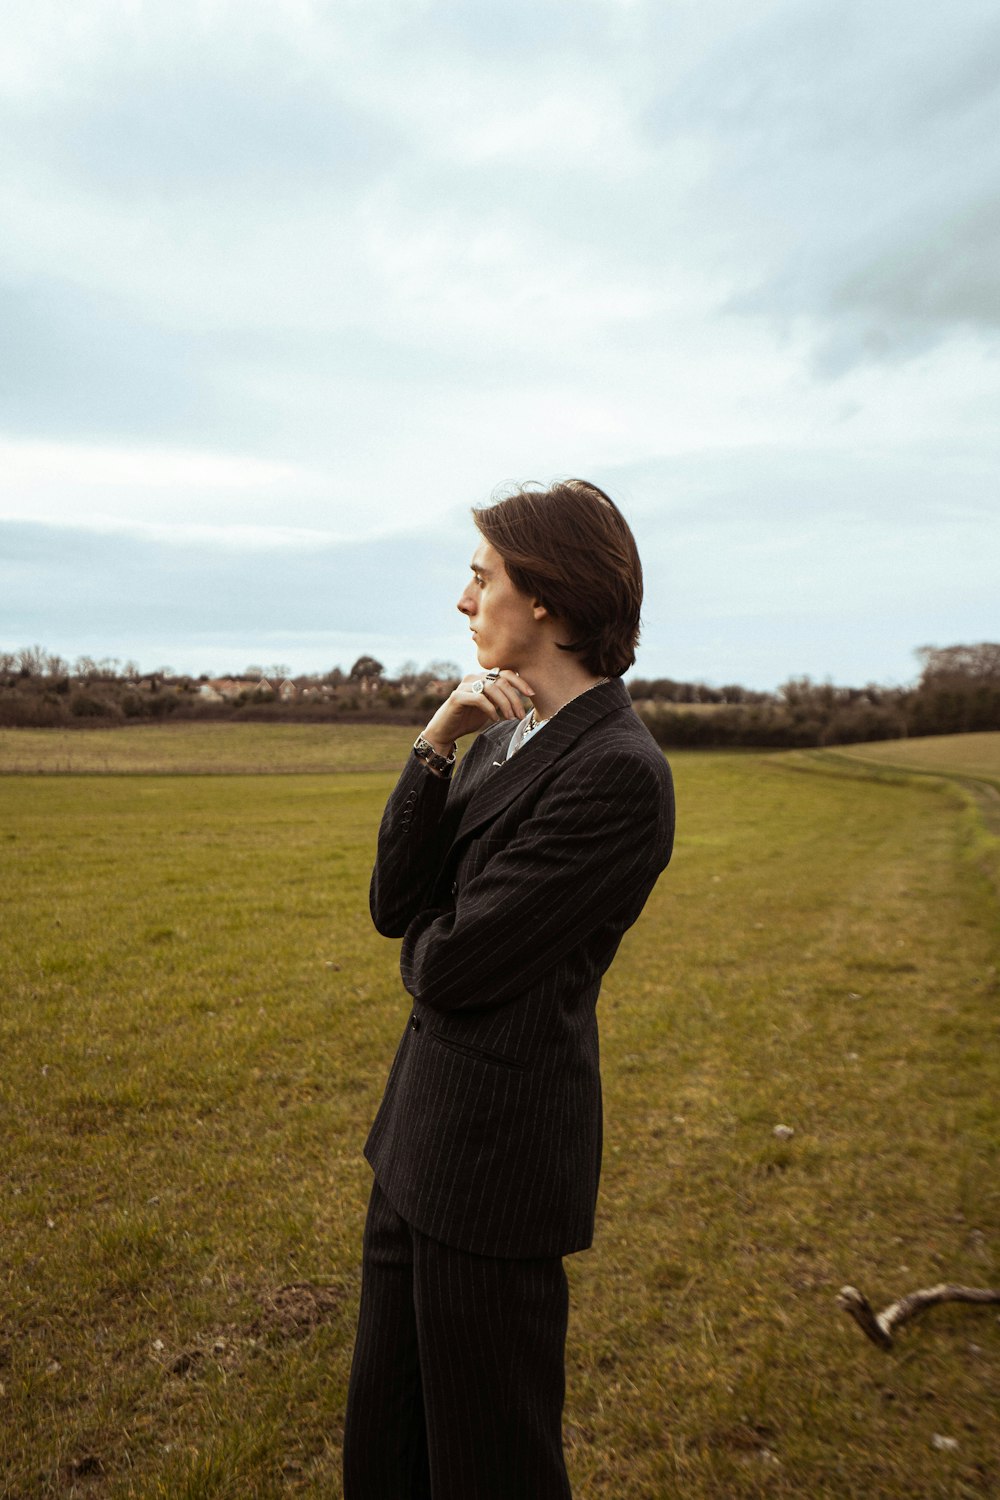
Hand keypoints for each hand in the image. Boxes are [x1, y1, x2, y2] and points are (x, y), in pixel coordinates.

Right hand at [421, 669, 535, 753]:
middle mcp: (473, 678)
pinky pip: (480, 699)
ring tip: (509, 718)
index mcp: (482, 679)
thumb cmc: (467, 719)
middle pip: (501, 681)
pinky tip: (494, 719)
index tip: (531, 695)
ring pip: (492, 688)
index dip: (520, 682)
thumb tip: (521, 700)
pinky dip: (491, 709)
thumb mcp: (489, 708)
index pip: (505, 673)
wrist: (445, 731)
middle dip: (514, 698)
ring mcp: (464, 686)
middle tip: (520, 715)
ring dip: (505, 704)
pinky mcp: (457, 697)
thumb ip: (500, 700)